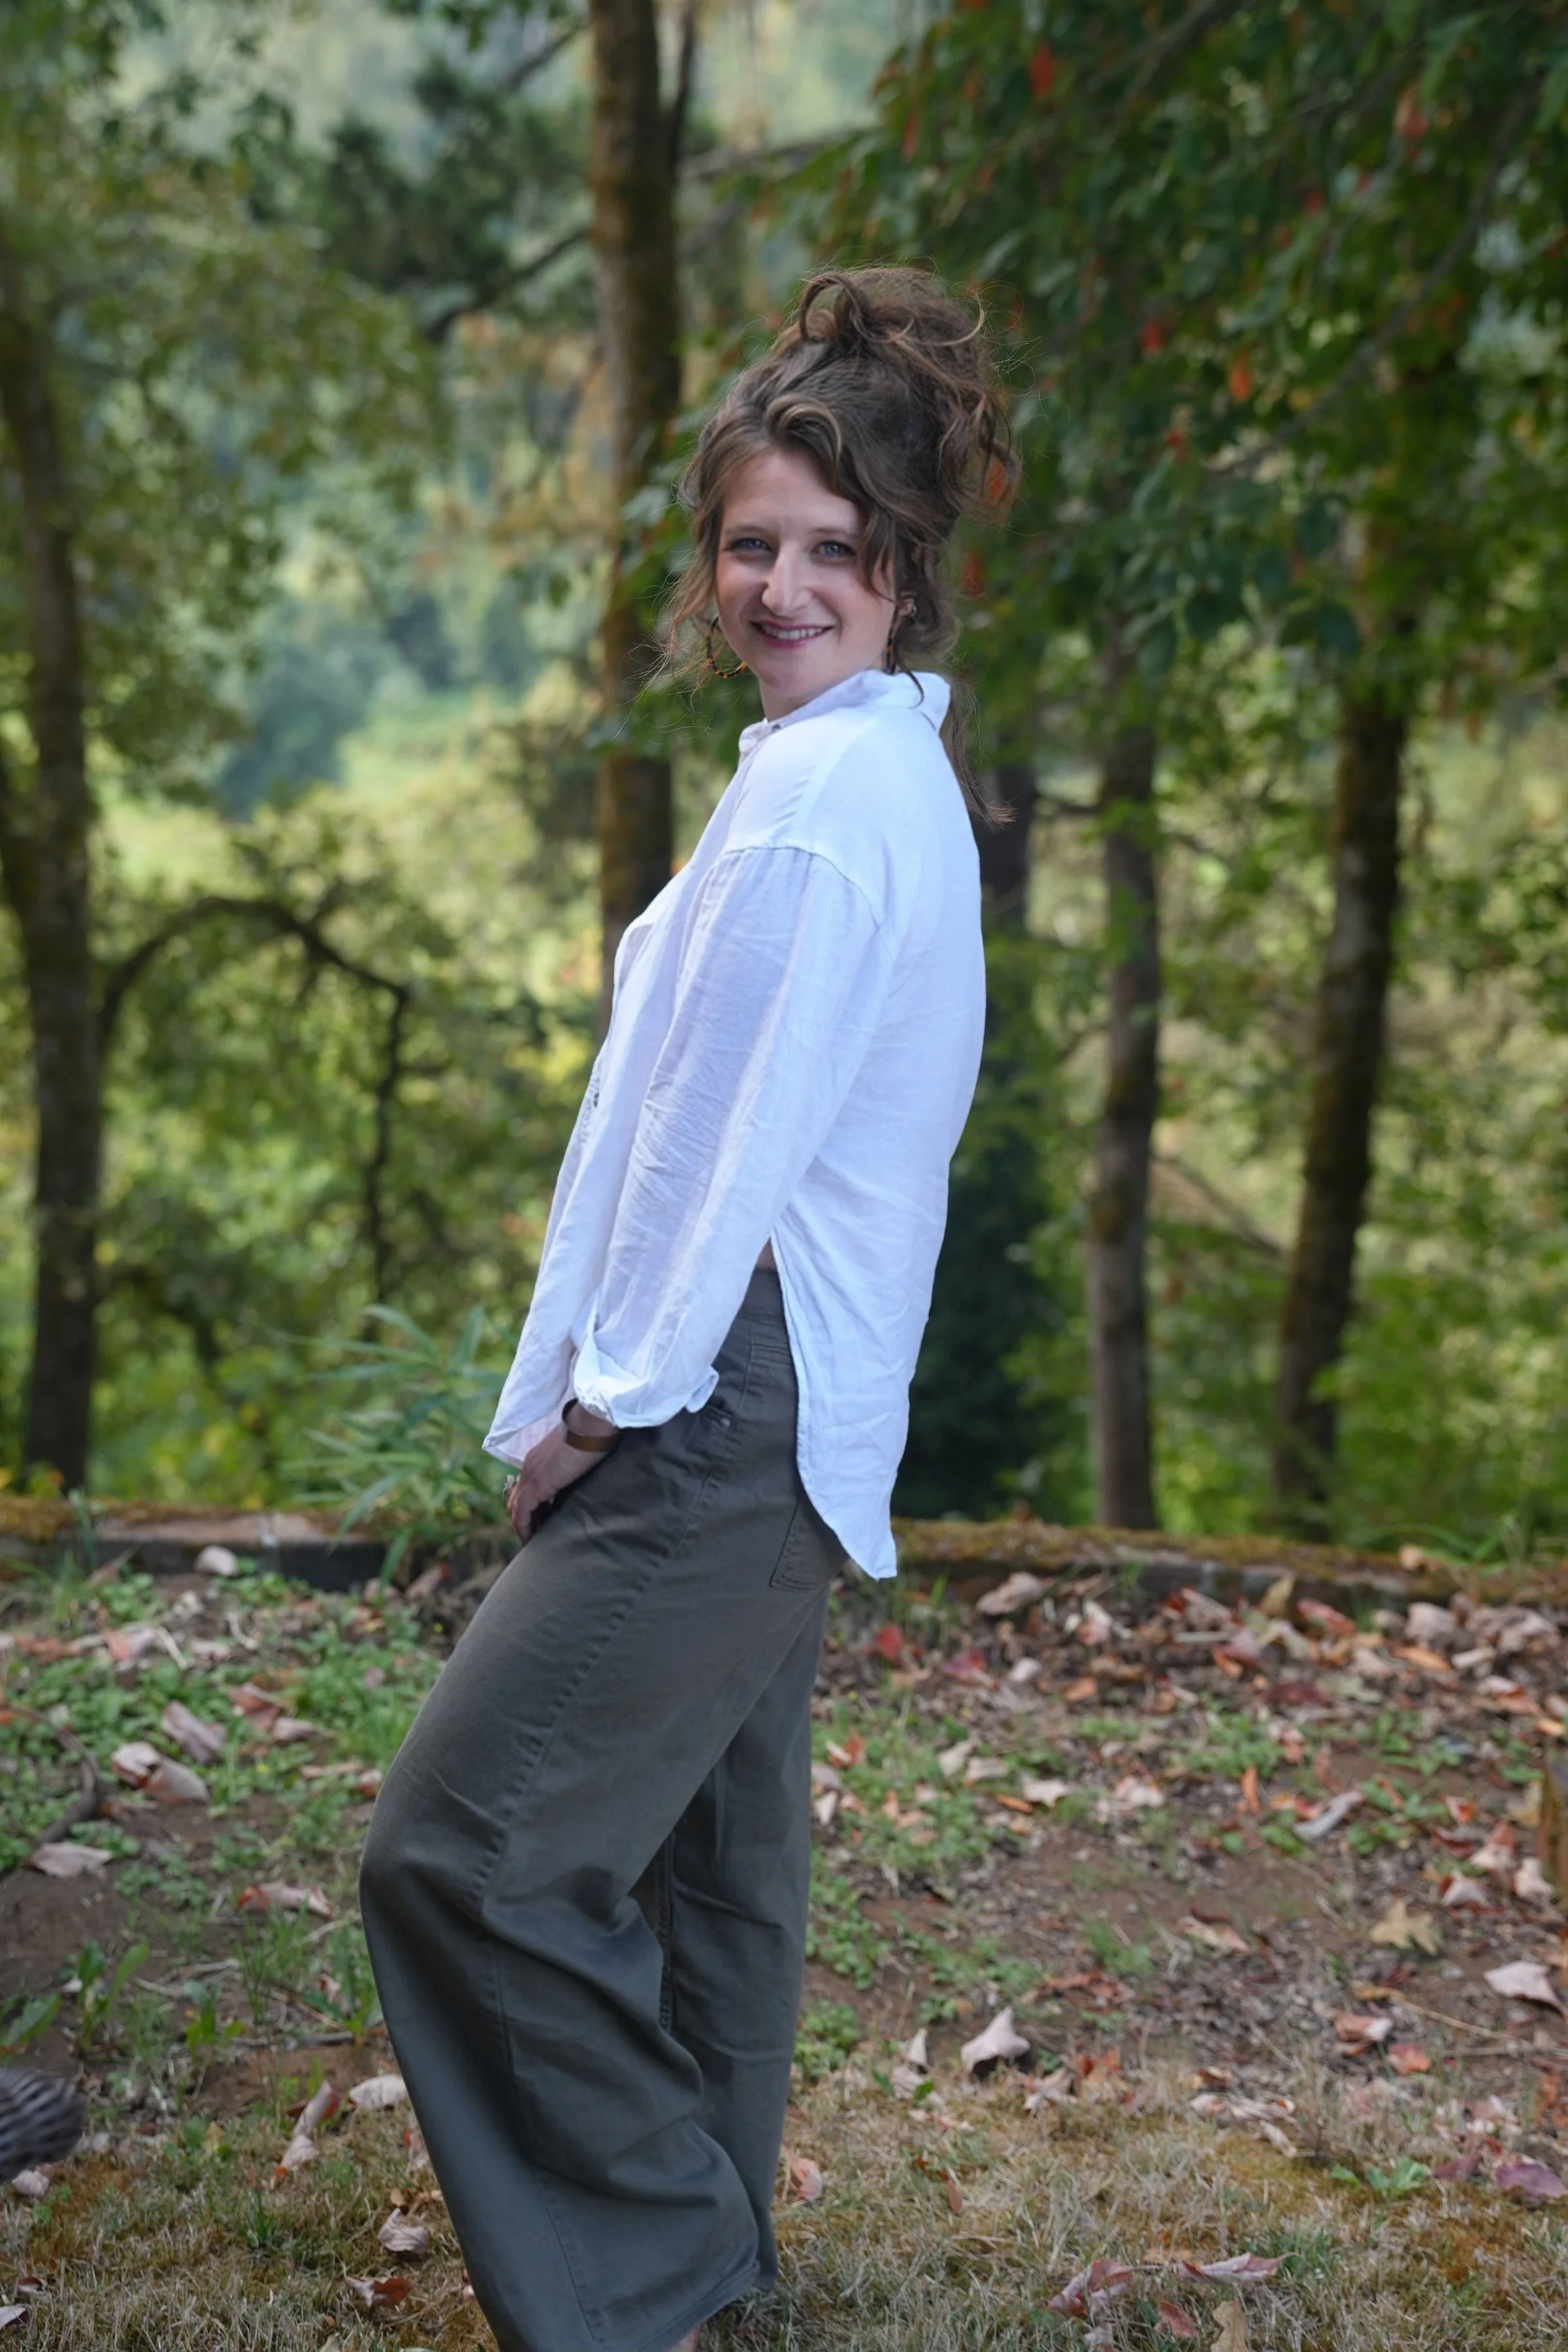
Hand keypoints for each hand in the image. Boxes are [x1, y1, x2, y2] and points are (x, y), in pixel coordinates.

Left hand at [503, 1408, 618, 1544]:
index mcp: (538, 1459)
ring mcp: (530, 1475)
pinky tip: (532, 1540)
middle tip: (538, 1536)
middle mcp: (529, 1467)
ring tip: (534, 1542)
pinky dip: (524, 1528)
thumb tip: (579, 1481)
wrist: (591, 1423)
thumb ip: (573, 1469)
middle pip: (517, 1499)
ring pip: (516, 1508)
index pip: (527, 1488)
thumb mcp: (580, 1455)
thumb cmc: (593, 1435)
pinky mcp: (535, 1486)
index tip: (544, 1522)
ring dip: (524, 1526)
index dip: (533, 1506)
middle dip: (526, 1519)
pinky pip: (522, 1514)